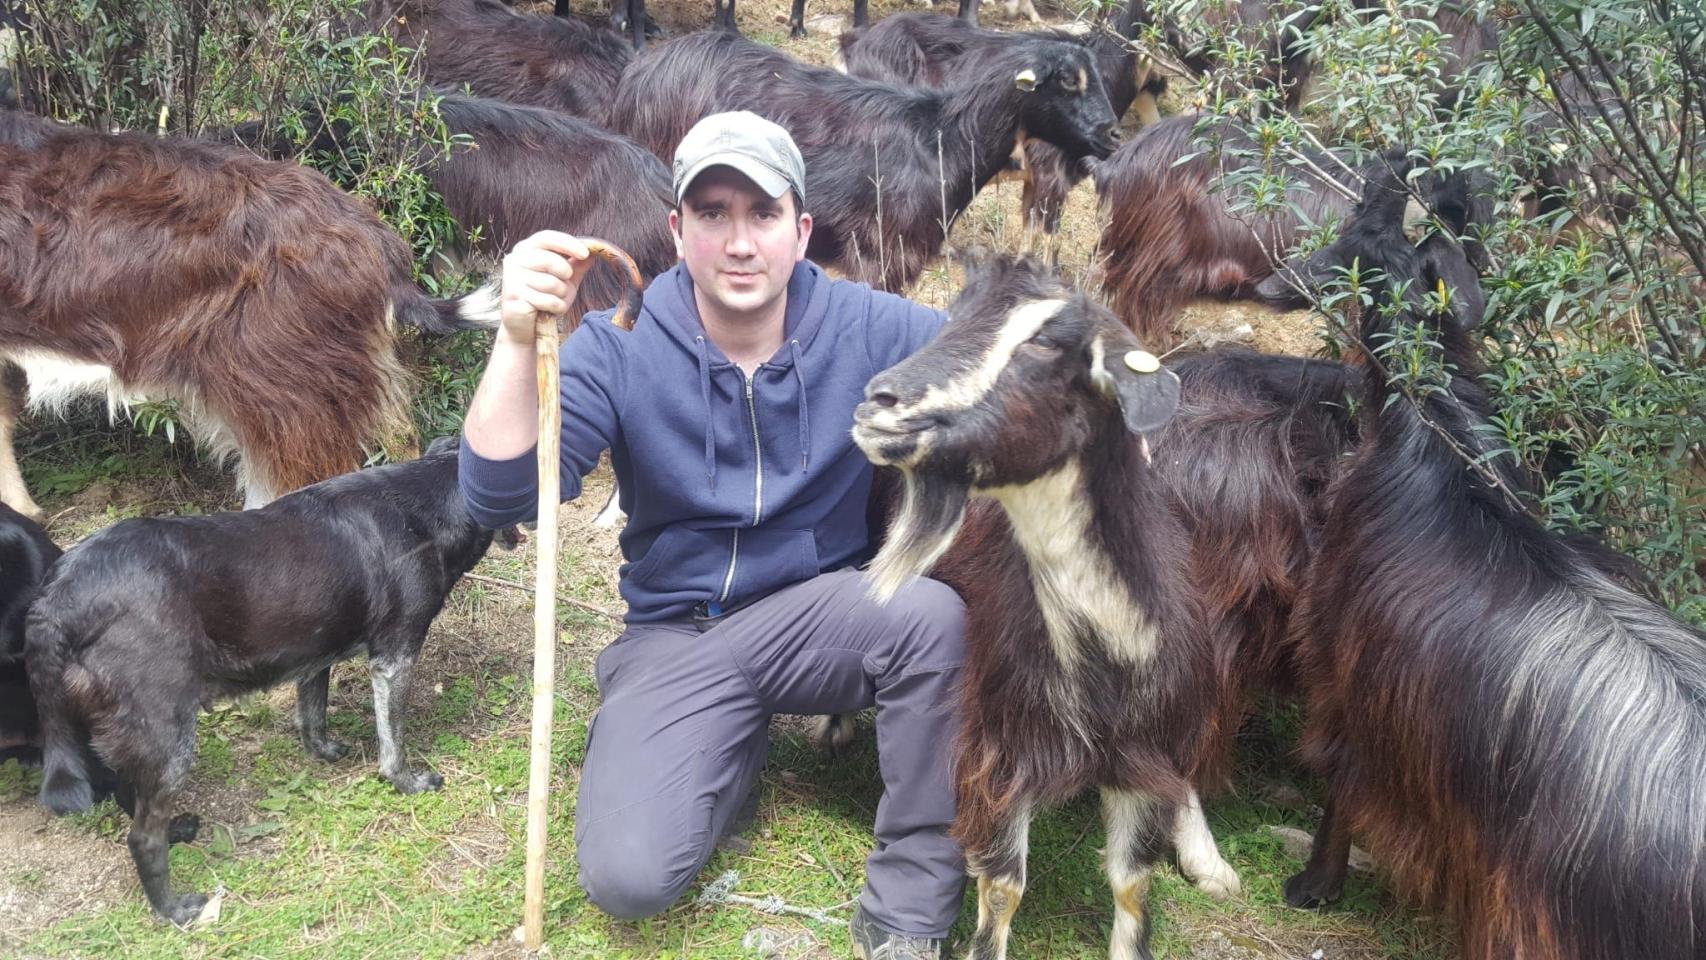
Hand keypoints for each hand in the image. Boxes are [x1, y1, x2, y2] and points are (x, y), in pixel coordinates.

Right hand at [497, 231, 597, 345]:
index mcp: (525, 249)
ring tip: (554, 300)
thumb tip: (595, 251)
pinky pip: (548, 300)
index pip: (547, 238)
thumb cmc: (544, 299)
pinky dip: (556, 308)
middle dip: (565, 276)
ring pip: (551, 283)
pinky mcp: (514, 297)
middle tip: (563, 287)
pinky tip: (549, 311)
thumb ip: (578, 265)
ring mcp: (512, 278)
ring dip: (561, 295)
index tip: (585, 253)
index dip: (567, 244)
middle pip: (550, 260)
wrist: (525, 326)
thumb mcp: (565, 280)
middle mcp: (515, 260)